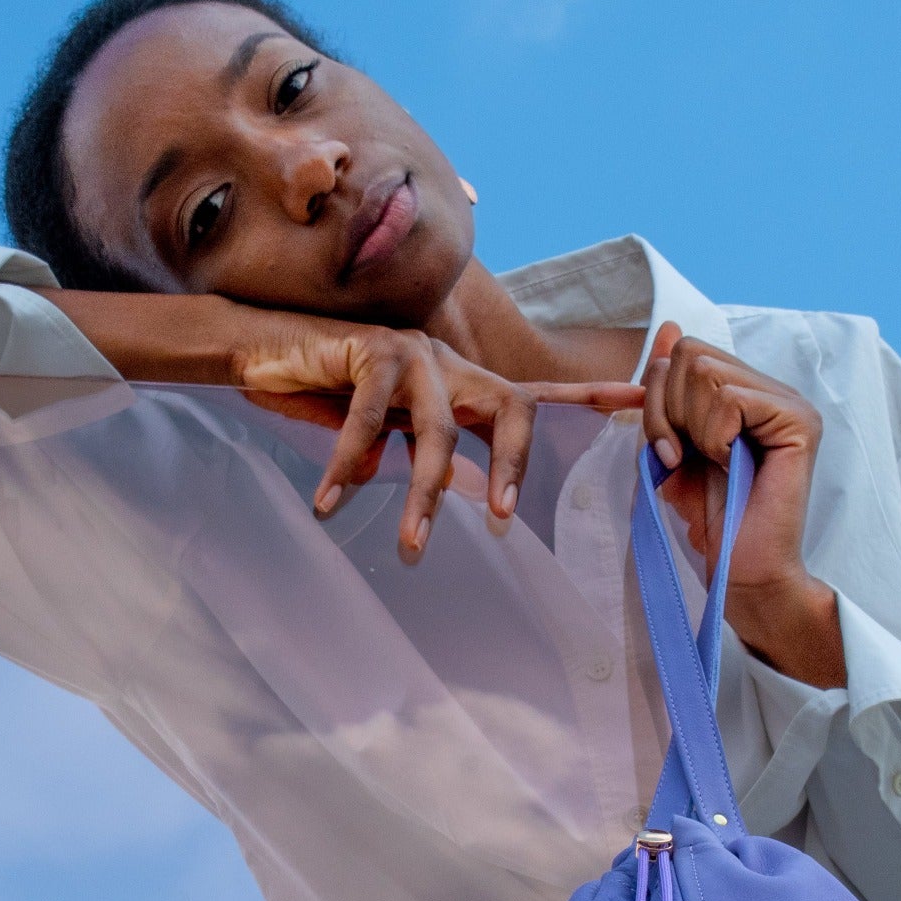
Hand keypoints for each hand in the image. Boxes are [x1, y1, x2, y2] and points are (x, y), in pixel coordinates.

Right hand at [40, 288, 636, 560]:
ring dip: (423, 496)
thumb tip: (466, 499)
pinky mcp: (369, 352)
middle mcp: (449, 363)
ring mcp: (412, 354)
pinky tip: (330, 502)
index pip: (535, 394)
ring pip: (435, 432)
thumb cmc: (329, 397)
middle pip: (508, 409)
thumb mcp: (392, 434)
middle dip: (508, 467)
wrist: (261, 351)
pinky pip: (367, 422)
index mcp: (463, 384)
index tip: (639, 402)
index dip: (588, 397)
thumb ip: (433, 455)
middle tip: (500, 523)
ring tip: (410, 548)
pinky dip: (347, 467)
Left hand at [639, 323, 845, 687]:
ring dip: (688, 425)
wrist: (743, 570)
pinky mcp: (798, 422)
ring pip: (706, 373)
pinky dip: (713, 435)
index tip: (669, 449)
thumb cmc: (712, 517)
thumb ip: (669, 390)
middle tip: (683, 457)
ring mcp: (791, 403)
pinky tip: (728, 463)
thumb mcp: (673, 442)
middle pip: (691, 354)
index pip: (686, 351)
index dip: (659, 397)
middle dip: (667, 410)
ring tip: (708, 462)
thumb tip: (669, 328)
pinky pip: (729, 399)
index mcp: (749, 392)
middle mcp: (775, 390)